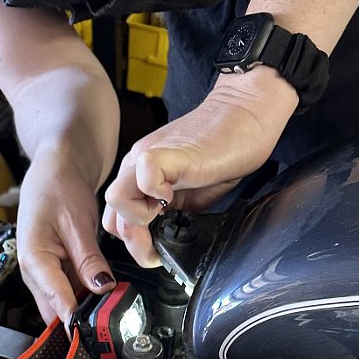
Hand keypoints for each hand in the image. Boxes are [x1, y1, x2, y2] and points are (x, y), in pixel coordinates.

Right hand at [17, 148, 114, 326]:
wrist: (54, 170)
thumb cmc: (58, 187)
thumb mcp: (77, 222)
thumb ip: (88, 259)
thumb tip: (101, 287)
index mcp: (33, 259)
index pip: (55, 301)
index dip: (75, 320)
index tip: (93, 333)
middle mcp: (33, 271)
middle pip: (55, 311)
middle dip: (80, 319)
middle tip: (109, 322)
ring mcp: (43, 274)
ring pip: (63, 305)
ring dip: (84, 308)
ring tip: (110, 306)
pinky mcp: (54, 272)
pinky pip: (70, 292)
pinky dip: (86, 295)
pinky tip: (103, 292)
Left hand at [102, 71, 297, 266]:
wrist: (248, 110)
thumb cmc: (225, 150)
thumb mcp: (192, 199)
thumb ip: (171, 219)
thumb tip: (164, 248)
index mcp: (139, 181)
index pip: (117, 224)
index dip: (136, 245)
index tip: (161, 246)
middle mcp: (136, 168)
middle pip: (110, 221)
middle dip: (136, 242)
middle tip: (163, 238)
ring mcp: (146, 158)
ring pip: (114, 200)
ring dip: (140, 221)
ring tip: (168, 214)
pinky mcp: (166, 153)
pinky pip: (143, 176)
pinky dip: (155, 194)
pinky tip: (175, 196)